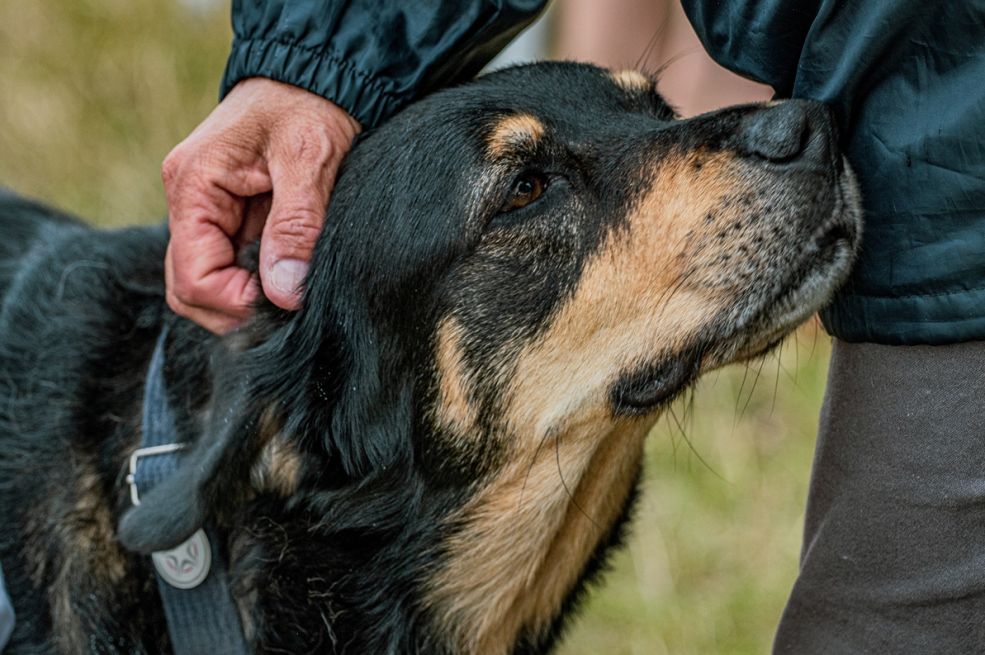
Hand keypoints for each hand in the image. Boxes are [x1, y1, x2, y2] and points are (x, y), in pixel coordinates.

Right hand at [162, 78, 359, 332]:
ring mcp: (208, 213)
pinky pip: (231, 267)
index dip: (233, 303)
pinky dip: (257, 282)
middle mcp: (190, 203)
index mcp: (193, 186)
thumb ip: (295, 225)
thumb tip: (285, 293)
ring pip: (209, 285)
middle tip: (289, 308)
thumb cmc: (309, 105)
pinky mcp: (231, 218)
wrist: (318, 76)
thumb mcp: (308, 157)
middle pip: (190, 291)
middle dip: (235, 310)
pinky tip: (289, 276)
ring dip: (247, 299)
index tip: (282, 304)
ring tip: (292, 290)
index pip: (191, 278)